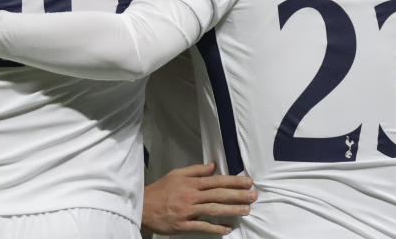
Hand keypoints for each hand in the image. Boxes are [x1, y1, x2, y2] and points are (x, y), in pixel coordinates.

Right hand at [142, 163, 256, 235]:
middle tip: (254, 195)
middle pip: (218, 194)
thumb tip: (212, 166)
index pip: (216, 180)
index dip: (233, 181)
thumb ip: (196, 170)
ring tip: (246, 210)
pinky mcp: (184, 224)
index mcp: (191, 183)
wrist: (142, 205)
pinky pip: (203, 226)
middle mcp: (191, 195)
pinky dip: (216, 228)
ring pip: (214, 209)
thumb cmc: (160, 190)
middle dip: (238, 194)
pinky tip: (227, 229)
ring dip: (232, 210)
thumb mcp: (176, 174)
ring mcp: (188, 211)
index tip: (247, 181)